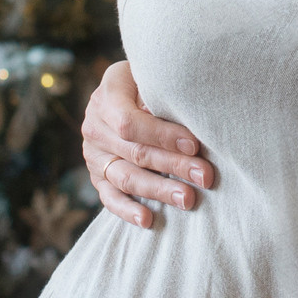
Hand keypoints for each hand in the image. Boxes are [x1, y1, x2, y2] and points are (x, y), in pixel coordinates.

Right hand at [82, 61, 216, 227]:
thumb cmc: (148, 83)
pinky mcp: (97, 176)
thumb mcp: (151, 77)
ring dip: (159, 190)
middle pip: (135, 152)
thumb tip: (187, 127)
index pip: (131, 123)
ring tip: (187, 199)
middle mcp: (94, 126)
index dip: (163, 136)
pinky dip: (127, 210)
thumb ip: (161, 97)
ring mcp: (93, 154)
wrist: (124, 92)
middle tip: (204, 176)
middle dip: (173, 165)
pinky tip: (148, 220)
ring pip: (126, 177)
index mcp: (108, 95)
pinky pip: (109, 197)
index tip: (195, 145)